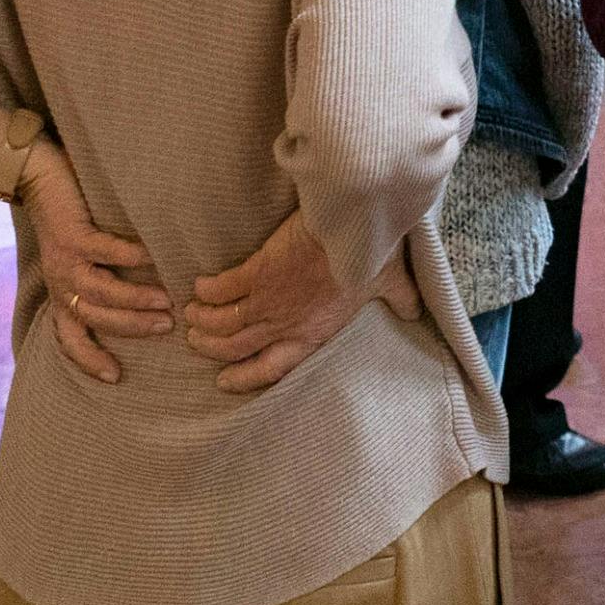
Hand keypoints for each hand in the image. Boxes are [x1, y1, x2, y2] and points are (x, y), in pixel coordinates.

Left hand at [24, 145, 165, 385]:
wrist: (36, 176)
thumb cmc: (67, 215)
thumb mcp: (77, 257)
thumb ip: (99, 276)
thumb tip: (142, 299)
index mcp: (61, 293)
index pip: (69, 339)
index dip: (88, 361)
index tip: (115, 378)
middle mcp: (61, 283)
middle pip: (95, 319)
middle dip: (131, 328)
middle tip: (167, 328)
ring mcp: (67, 261)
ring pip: (101, 293)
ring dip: (135, 300)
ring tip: (168, 301)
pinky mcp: (75, 236)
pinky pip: (108, 252)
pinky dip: (134, 258)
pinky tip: (156, 258)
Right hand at [183, 209, 417, 395]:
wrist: (354, 224)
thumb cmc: (373, 254)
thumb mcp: (391, 283)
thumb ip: (400, 301)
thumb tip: (413, 312)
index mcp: (313, 333)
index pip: (272, 369)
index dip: (245, 379)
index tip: (225, 381)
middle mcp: (285, 323)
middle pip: (236, 348)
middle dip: (213, 348)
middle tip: (197, 341)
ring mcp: (268, 299)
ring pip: (222, 322)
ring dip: (203, 322)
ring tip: (191, 317)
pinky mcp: (257, 271)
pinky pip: (221, 289)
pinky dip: (207, 291)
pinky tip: (198, 288)